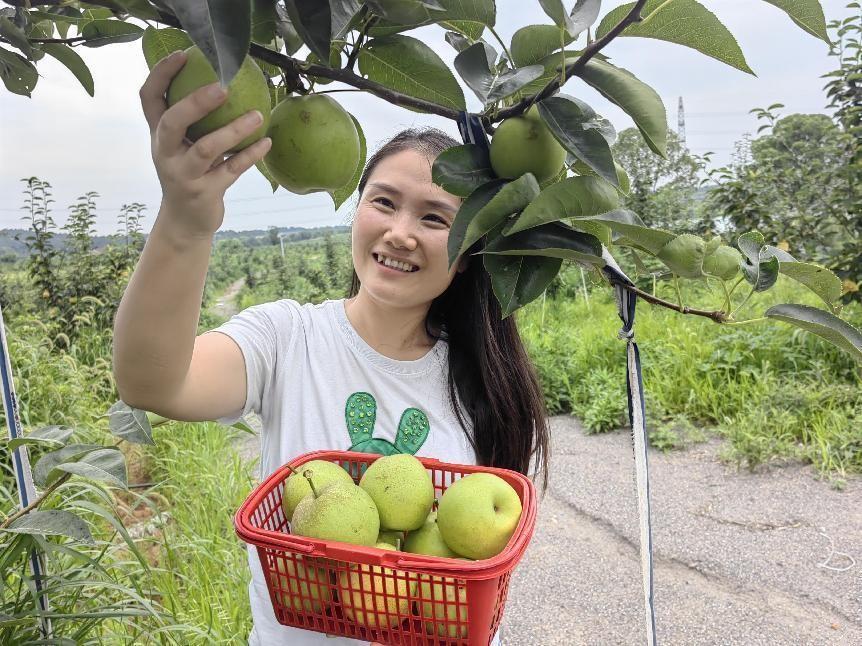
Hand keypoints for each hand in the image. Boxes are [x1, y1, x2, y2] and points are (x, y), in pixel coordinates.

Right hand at [139, 49, 271, 236]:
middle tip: (223, 86)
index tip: (183, 53)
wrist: (184, 222)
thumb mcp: (183, 147)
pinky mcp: (204, 193)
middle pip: (172, 122)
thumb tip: (225, 79)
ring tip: (258, 115)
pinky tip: (266, 142)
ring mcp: (183, 175)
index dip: (162, 74)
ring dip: (234, 131)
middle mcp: (165, 153)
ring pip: (206, 149)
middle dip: (196, 102)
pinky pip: (231, 170)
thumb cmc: (189, 174)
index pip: (150, 98)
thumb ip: (194, 120)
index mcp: (158, 135)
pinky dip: (250, 156)